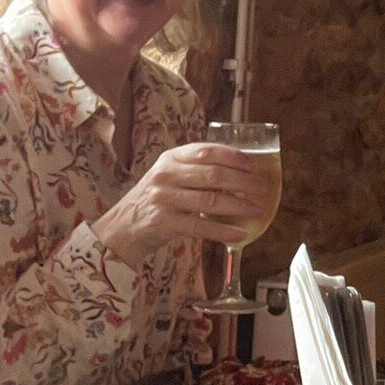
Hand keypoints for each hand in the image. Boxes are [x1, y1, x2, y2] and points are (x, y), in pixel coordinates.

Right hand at [90, 143, 279, 270]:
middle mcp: (166, 175)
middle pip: (214, 174)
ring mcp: (164, 198)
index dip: (234, 156)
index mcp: (170, 159)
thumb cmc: (153, 201)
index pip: (207, 151)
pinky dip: (223, 230)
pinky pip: (200, 226)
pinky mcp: (164, 222)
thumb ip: (195, 171)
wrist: (120, 229)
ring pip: (210, 200)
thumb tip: (240, 173)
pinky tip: (240, 233)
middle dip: (244, 181)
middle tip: (263, 189)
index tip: (254, 165)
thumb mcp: (168, 176)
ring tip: (258, 209)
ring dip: (239, 206)